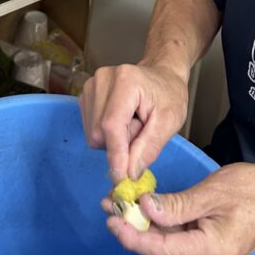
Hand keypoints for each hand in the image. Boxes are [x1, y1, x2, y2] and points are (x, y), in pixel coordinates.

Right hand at [80, 63, 189, 181]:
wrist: (161, 75)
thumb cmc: (168, 95)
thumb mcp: (169, 122)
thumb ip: (149, 148)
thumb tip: (129, 174)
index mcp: (126, 80)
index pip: (112, 125)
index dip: (116, 155)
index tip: (121, 179)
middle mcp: (102, 79)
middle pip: (99, 133)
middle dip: (120, 144)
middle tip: (141, 132)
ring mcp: (91, 86)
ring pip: (92, 134)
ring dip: (113, 140)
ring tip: (133, 123)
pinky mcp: (85, 95)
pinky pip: (90, 129)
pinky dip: (106, 134)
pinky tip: (122, 121)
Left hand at [104, 163, 254, 254]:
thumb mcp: (213, 191)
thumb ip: (177, 205)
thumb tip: (144, 208)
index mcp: (212, 250)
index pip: (162, 250)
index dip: (133, 237)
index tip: (112, 220)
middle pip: (162, 250)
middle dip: (133, 228)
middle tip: (110, 204)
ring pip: (169, 246)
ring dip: (145, 226)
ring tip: (121, 204)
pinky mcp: (211, 251)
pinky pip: (180, 241)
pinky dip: (162, 226)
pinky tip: (146, 210)